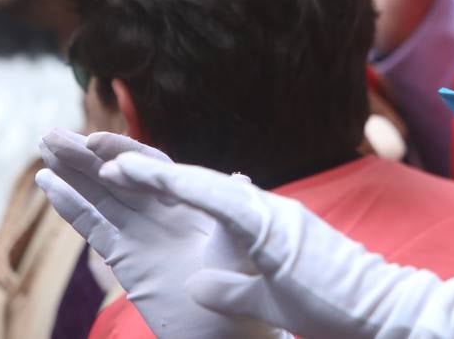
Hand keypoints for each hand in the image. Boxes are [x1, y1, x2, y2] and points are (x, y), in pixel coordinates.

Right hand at [35, 129, 280, 338]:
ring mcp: (144, 235)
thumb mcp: (249, 239)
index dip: (125, 152)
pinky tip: (50, 185)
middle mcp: (166, 212)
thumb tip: (238, 177)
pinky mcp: (129, 261)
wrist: (235, 329)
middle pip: (121, 175)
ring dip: (73, 173)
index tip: (95, 141)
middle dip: (87, 154)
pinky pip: (96, 229)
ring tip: (44, 145)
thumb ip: (235, 210)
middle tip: (52, 134)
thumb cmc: (253, 281)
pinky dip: (72, 208)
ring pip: (102, 196)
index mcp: (194, 199)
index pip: (154, 167)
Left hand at [101, 151, 453, 338]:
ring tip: (96, 153)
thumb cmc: (328, 306)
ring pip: (189, 182)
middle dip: (125, 165)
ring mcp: (260, 214)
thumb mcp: (265, 296)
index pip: (189, 198)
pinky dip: (176, 184)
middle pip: (178, 183)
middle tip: (78, 146)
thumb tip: (200, 281)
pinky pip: (214, 201)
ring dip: (141, 166)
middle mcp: (251, 211)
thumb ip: (233, 285)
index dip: (146, 182)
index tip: (103, 170)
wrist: (375, 307)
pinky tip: (136, 172)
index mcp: (249, 225)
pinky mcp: (269, 226)